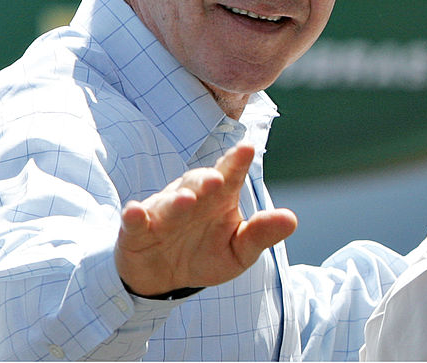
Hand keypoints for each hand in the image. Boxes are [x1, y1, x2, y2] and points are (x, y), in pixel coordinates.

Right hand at [115, 143, 297, 296]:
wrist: (165, 278)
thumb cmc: (206, 253)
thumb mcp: (239, 251)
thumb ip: (261, 234)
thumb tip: (292, 219)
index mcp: (219, 197)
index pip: (230, 175)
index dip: (236, 162)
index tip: (247, 149)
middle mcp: (191, 198)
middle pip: (198, 183)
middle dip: (206, 179)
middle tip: (217, 179)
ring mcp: (163, 213)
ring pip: (168, 202)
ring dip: (176, 200)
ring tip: (186, 199)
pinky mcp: (137, 231)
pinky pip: (134, 222)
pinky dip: (134, 217)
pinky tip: (134, 212)